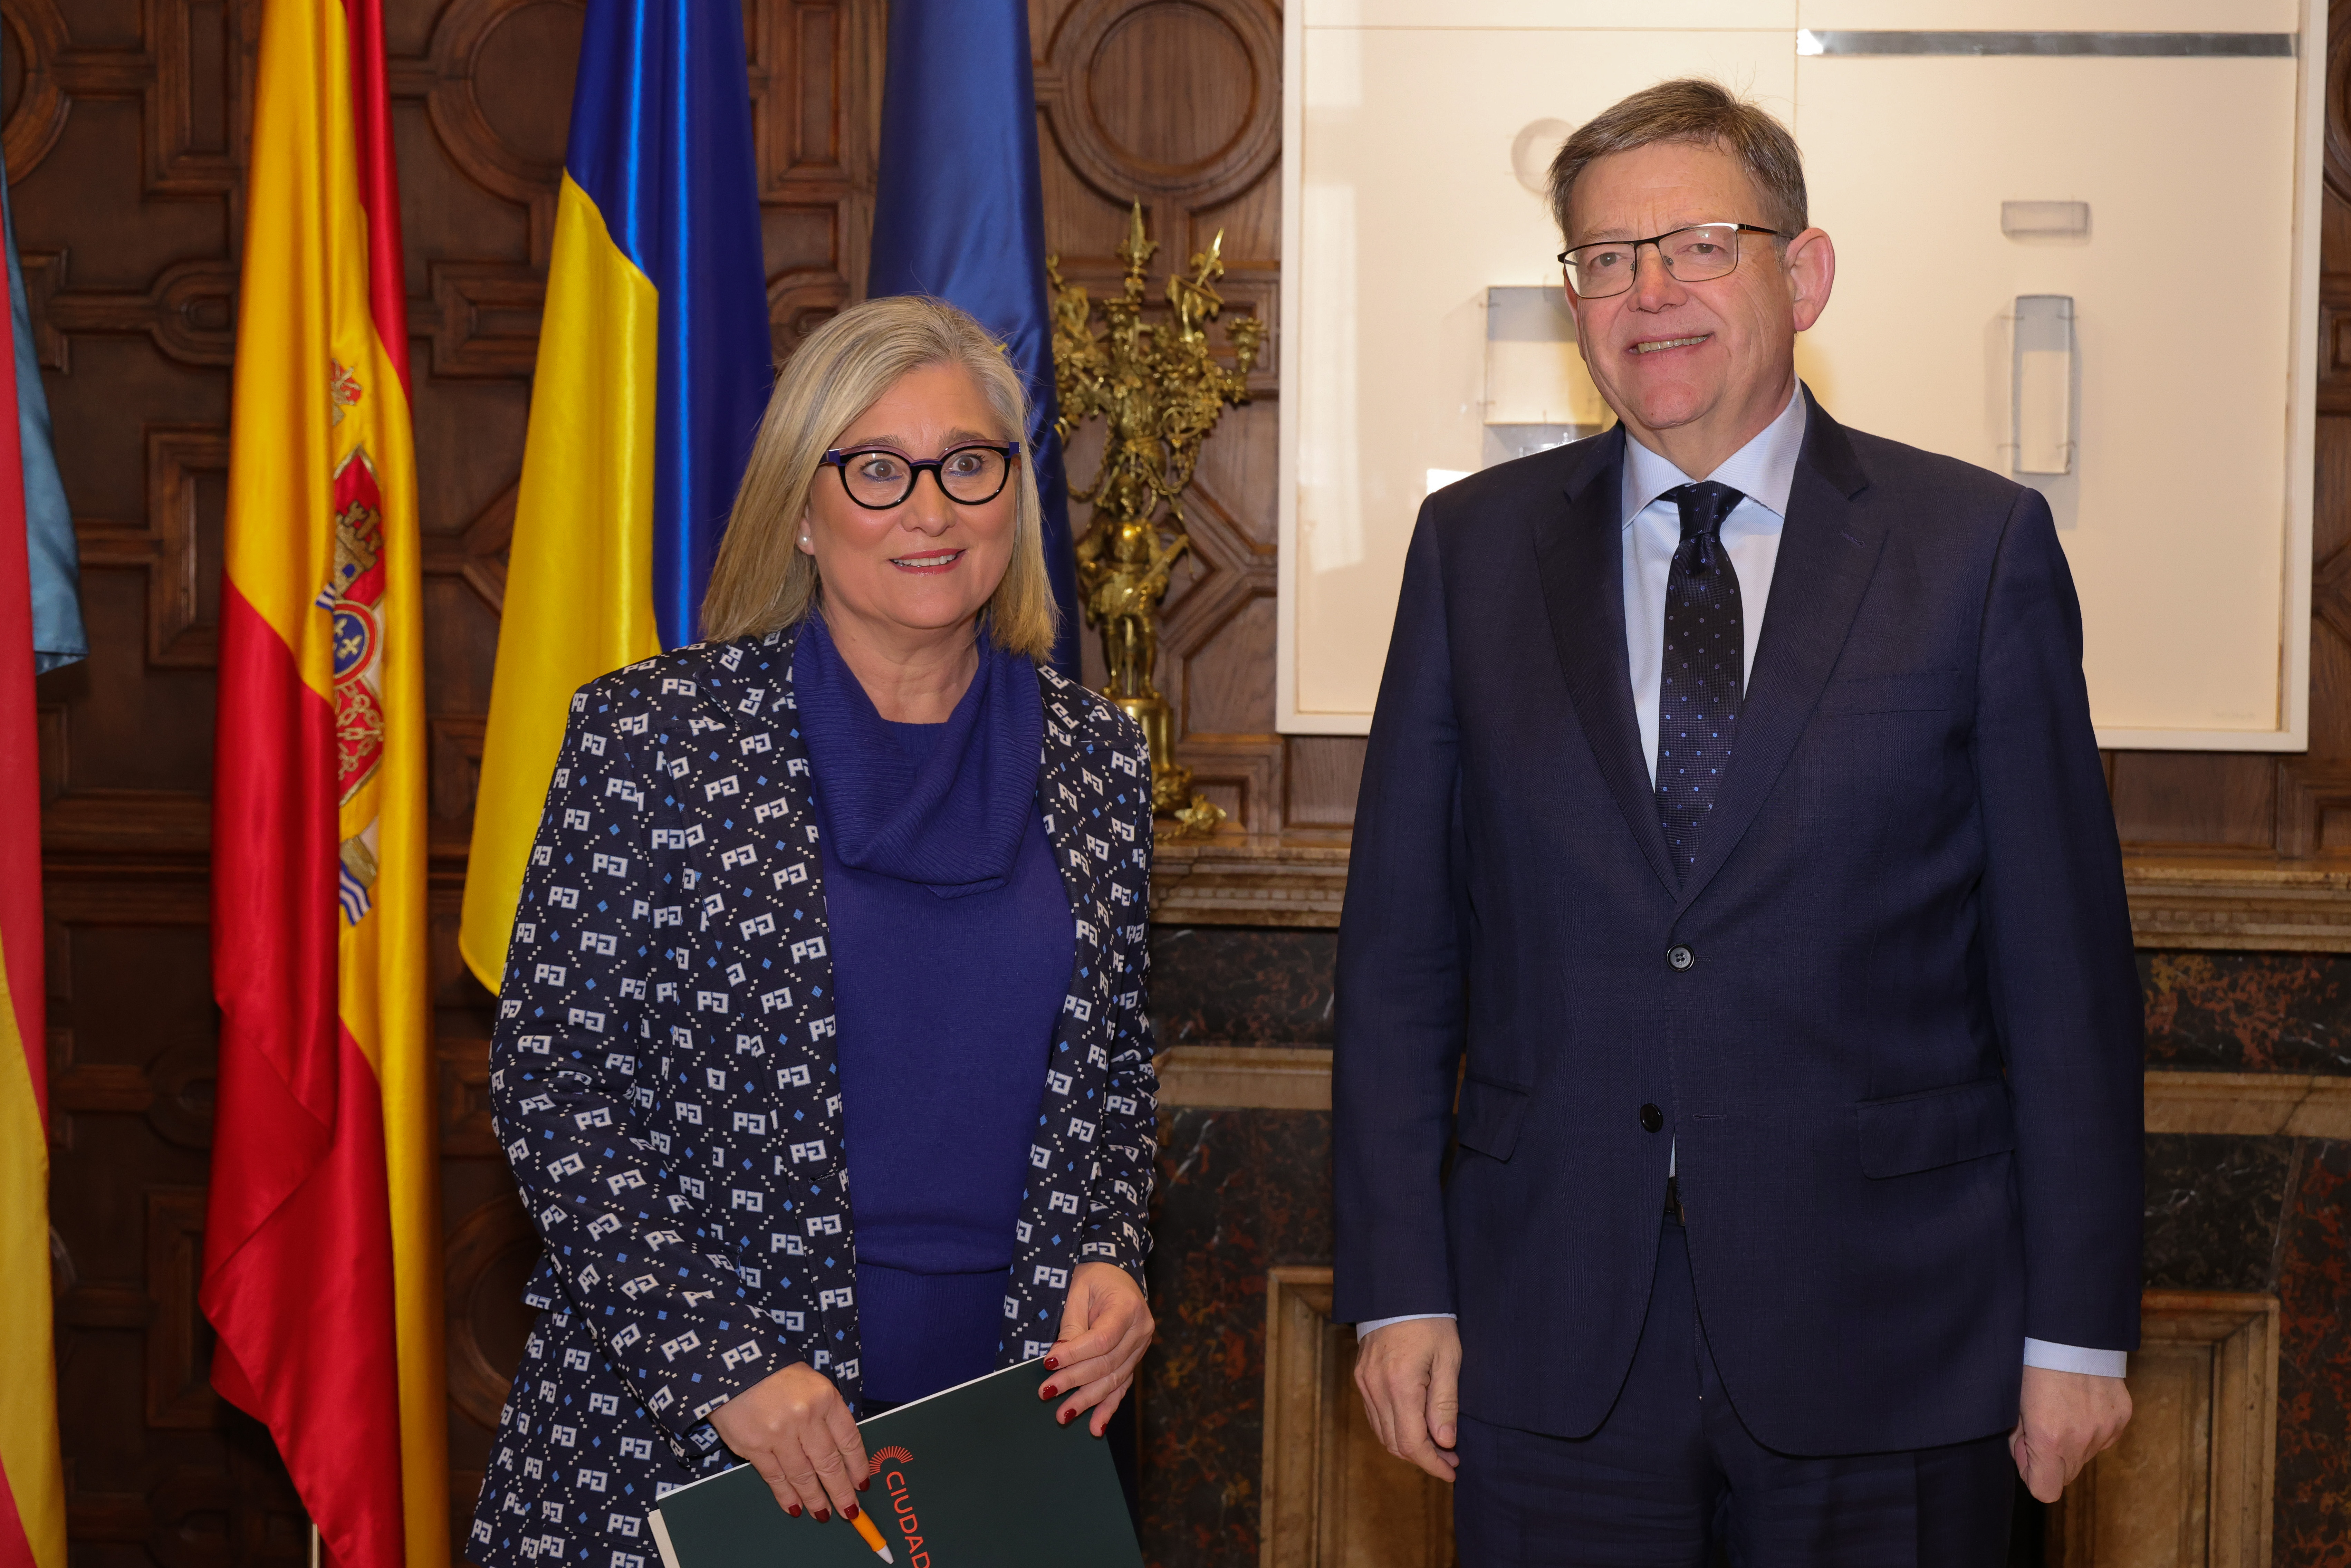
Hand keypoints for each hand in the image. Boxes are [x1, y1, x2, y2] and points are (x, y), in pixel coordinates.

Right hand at [708, 1361, 869, 1522]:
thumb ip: (826, 1414)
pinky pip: (775, 1477)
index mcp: (824, 1398)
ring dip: (815, 1499)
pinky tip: (794, 1507)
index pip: (849, 1440)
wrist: (733, 1364)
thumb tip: (840, 1452)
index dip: (858, 1466)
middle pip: (829, 1463)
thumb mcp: (812, 1384)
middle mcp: (805, 1417)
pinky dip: (786, 1495)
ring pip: (803, 1475)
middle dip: (841, 1492)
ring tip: (823, 1514)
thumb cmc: (777, 1374)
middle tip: (850, 1511)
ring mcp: (778, 1433)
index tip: (863, 1484)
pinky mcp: (752, 1446)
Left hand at [1041, 1261, 1154, 1435]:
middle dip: (1074, 1381)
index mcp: (1128, 1307)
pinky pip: (1122, 1387)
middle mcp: (1141, 1330)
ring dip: (1087, 1401)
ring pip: (1114, 1380)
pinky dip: (1108, 1408)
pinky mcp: (1134, 1359)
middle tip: (1047, 1393)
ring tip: (1063, 1415)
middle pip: (1107, 1363)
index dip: (1075, 1354)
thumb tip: (1056, 1361)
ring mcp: (1141, 1347)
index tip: (1048, 1363)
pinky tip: (1096, 1428)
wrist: (1115, 1273)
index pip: (1101, 1339)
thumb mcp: (1077, 1292)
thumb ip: (1071, 1327)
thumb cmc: (1092, 1278)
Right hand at [1353, 1317, 1460, 1481]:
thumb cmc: (1431, 1321)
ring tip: (1437, 1444)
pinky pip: (1374, 1416)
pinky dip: (1393, 1428)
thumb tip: (1445, 1441)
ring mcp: (1364, 1382)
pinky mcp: (1361, 1377)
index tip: (1453, 1469)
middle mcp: (1375, 1387)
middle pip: (1394, 1443)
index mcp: (1400, 1384)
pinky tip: (1415, 1425)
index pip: (1412, 1442)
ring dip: (1408, 1445)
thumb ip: (1445, 1403)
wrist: (1400, 1289)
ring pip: (1382, 1433)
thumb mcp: (1449, 1359)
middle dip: (1424, 1457)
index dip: (1433, 1463)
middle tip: (1450, 1457)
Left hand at [2010, 1365, 2131, 1502]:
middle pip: (2067, 1475)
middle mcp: (2082, 1439)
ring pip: (2086, 1456)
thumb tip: (2027, 1462)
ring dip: (2072, 1443)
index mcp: (2049, 1438)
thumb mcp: (2013, 1401)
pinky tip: (2080, 1401)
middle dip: (2051, 1459)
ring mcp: (2106, 1428)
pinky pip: (2104, 1436)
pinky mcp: (2122, 1416)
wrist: (2070, 1330)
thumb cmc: (2032, 1362)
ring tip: (2060, 1408)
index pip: (2045, 1490)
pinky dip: (2091, 1427)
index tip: (2026, 1454)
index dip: (2032, 1476)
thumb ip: (2019, 1439)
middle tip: (2039, 1425)